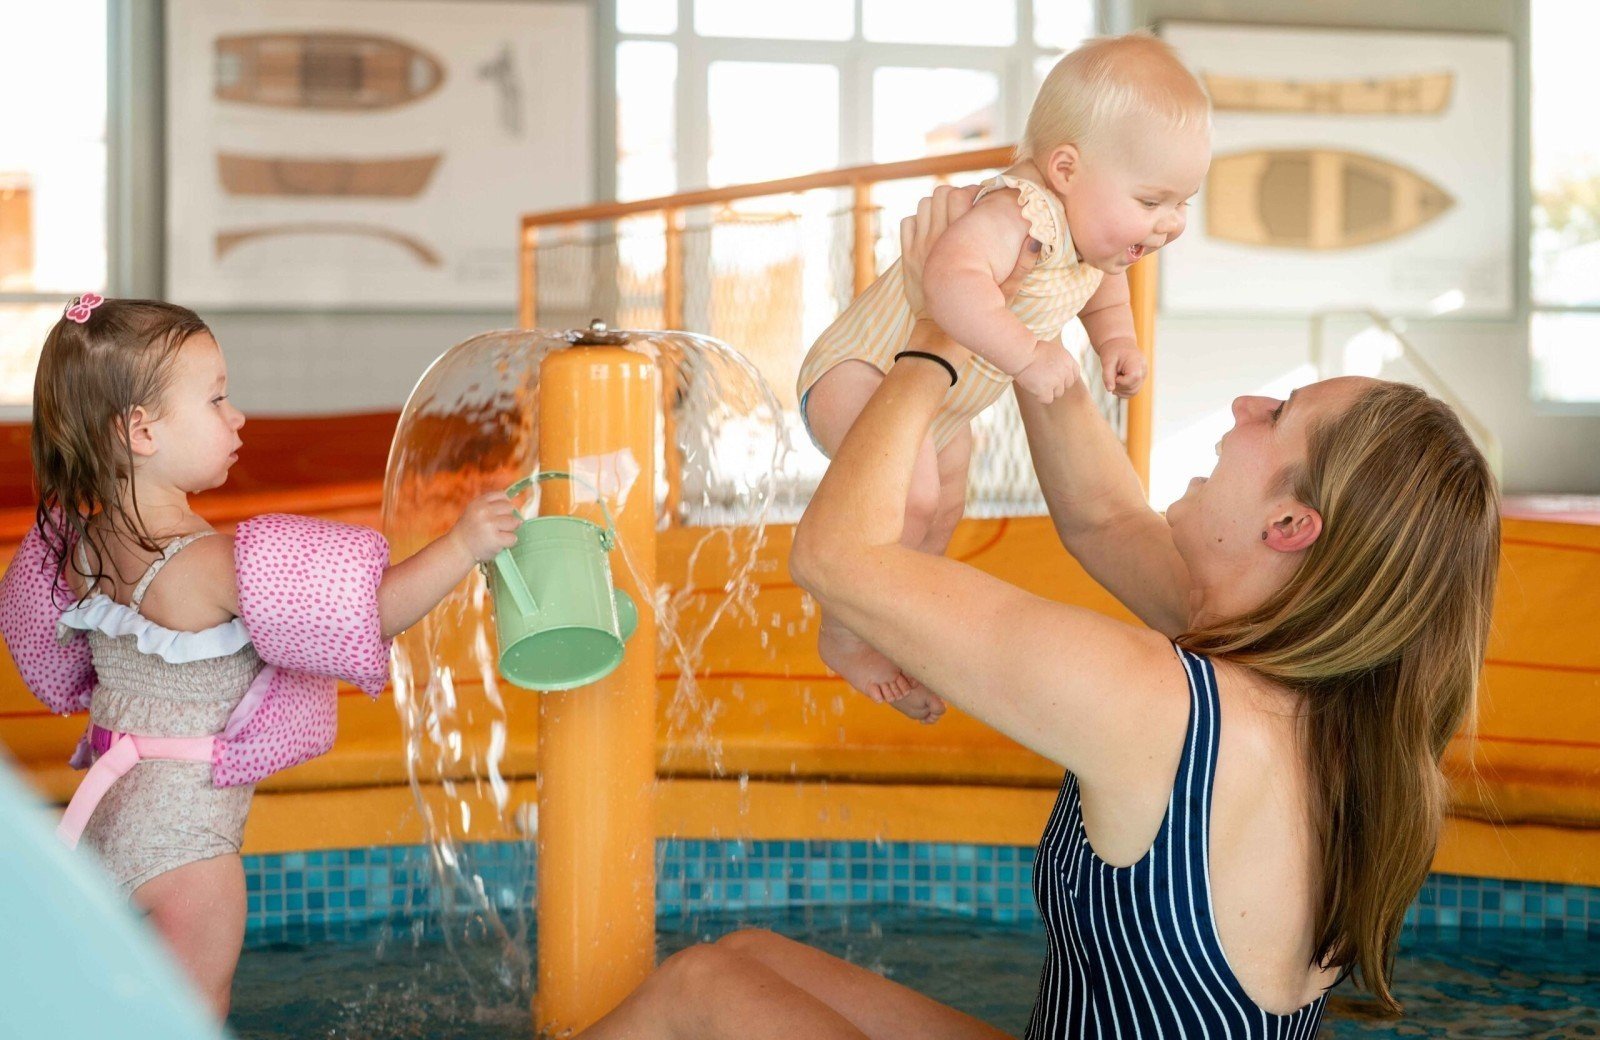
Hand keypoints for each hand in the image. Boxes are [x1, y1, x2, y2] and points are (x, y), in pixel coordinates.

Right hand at [447, 492, 521, 565]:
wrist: (459, 549)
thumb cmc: (470, 530)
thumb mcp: (475, 511)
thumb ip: (491, 505)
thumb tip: (515, 507)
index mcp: (479, 502)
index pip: (502, 495)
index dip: (504, 505)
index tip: (499, 514)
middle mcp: (484, 511)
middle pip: (510, 508)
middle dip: (507, 517)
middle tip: (496, 527)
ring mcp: (489, 525)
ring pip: (514, 522)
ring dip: (509, 530)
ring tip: (497, 535)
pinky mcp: (495, 539)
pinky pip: (513, 538)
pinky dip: (509, 542)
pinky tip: (498, 543)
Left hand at [900, 184, 1039, 316]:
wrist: (940, 334)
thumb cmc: (977, 313)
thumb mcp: (1006, 291)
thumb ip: (1022, 265)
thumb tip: (1036, 239)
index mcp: (962, 242)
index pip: (961, 195)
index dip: (972, 193)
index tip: (980, 201)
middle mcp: (938, 239)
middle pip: (941, 194)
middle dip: (954, 195)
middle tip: (965, 206)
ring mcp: (919, 247)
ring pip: (923, 205)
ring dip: (936, 207)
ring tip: (948, 217)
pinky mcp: (907, 256)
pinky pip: (907, 223)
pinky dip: (917, 222)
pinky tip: (930, 231)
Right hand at [1013, 339, 1079, 403]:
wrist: (1021, 354)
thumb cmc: (1031, 349)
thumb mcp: (1051, 350)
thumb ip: (1059, 361)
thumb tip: (1059, 370)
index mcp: (1068, 360)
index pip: (1074, 374)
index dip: (1065, 378)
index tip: (1055, 377)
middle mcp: (1065, 371)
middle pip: (1066, 386)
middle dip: (1056, 384)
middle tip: (1043, 378)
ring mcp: (1056, 381)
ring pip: (1058, 394)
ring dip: (1048, 390)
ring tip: (1036, 381)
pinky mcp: (1046, 390)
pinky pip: (1047, 399)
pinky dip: (1040, 396)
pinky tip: (1033, 388)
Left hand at [1099, 341, 1146, 397]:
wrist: (1119, 345)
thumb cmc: (1113, 351)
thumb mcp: (1107, 361)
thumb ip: (1107, 375)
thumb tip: (1110, 390)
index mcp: (1137, 362)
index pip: (1134, 378)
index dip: (1121, 381)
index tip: (1114, 375)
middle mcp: (1143, 369)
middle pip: (1133, 387)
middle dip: (1119, 387)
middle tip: (1111, 377)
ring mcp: (1143, 375)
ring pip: (1134, 391)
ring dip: (1121, 390)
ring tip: (1113, 380)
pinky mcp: (1140, 379)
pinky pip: (1133, 391)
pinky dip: (1123, 392)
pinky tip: (1116, 385)